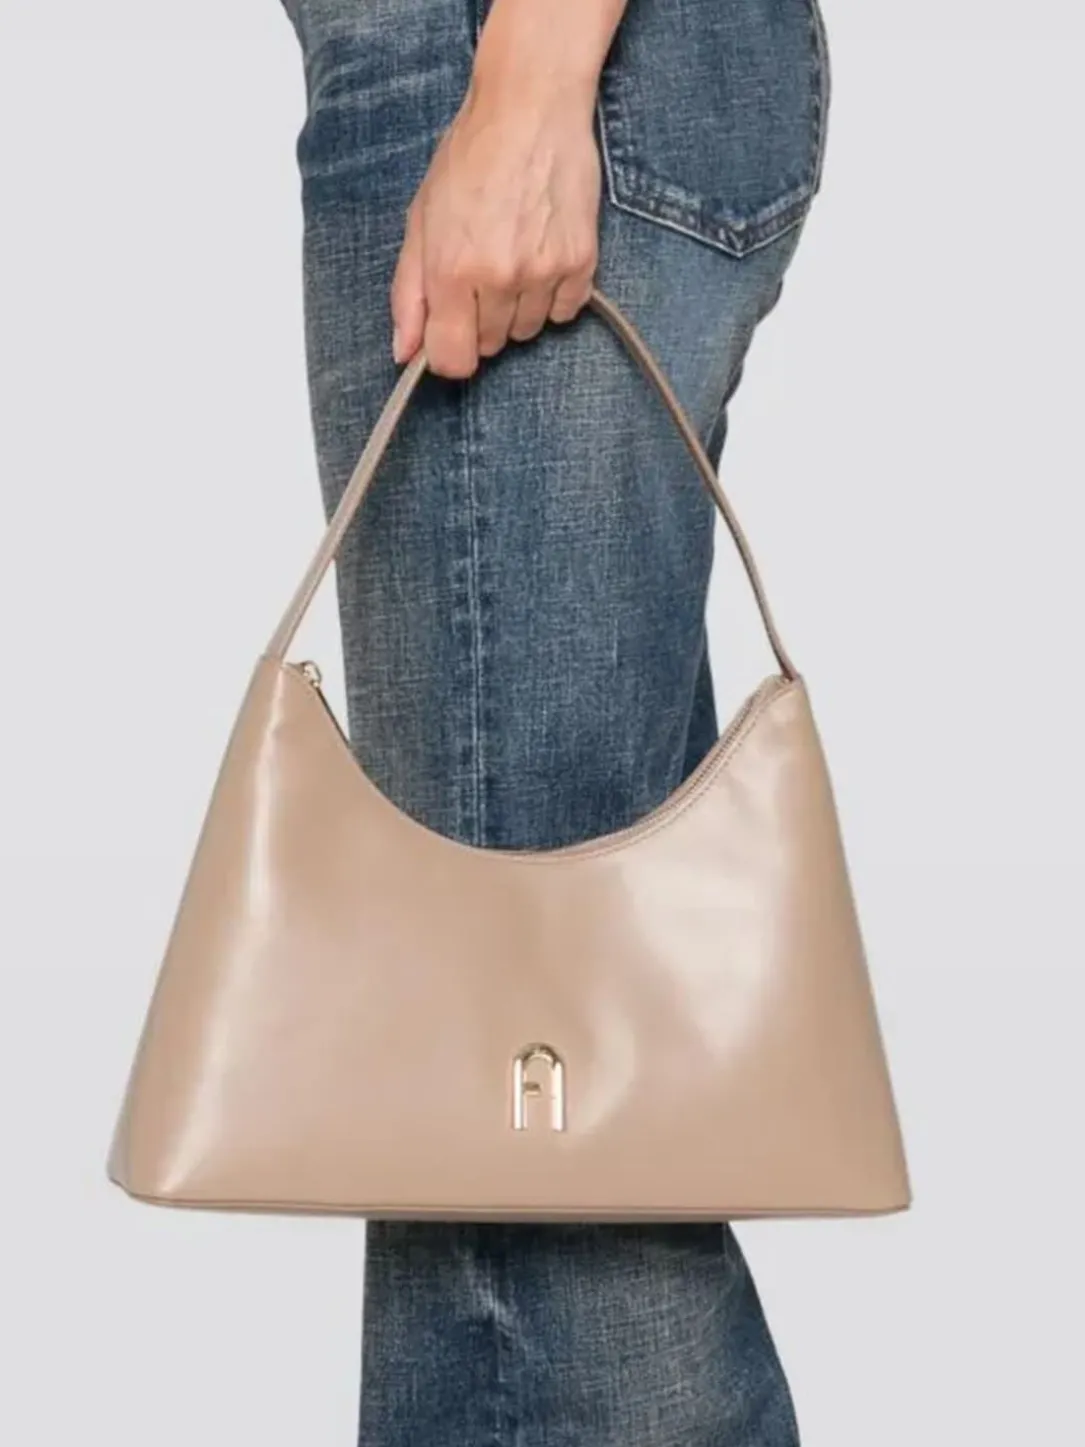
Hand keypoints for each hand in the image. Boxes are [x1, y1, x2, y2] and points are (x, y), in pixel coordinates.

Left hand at [390, 75, 601, 378]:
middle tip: (483, 265)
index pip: (453, 361)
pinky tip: (542, 253)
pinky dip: (553, 294)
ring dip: (518, 306)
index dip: (448, 352)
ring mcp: (544, 273)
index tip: (451, 329)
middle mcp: (500, 279)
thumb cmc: (471, 157)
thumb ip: (409, 292)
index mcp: (452, 271)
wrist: (531, 108)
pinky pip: (564, 312)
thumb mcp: (422, 220)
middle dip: (481, 318)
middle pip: (491, 346)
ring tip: (515, 252)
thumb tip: (403, 352)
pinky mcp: (581, 263)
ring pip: (527, 331)